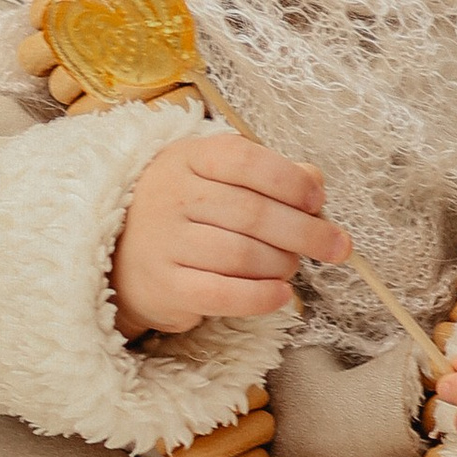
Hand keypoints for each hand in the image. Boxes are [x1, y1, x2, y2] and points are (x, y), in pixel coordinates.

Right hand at [111, 129, 346, 337]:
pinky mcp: (166, 286)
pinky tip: (282, 295)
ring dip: (282, 264)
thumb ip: (268, 174)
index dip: (290, 181)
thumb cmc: (184, 214)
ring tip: (290, 266)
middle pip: (253, 213)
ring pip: (243, 255)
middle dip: (305, 232)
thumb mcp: (216, 178)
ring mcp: (164, 242)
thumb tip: (315, 180)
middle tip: (335, 246)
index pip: (246, 161)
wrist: (121, 258)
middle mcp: (171, 196)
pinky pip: (224, 295)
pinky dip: (261, 297)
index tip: (317, 201)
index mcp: (187, 159)